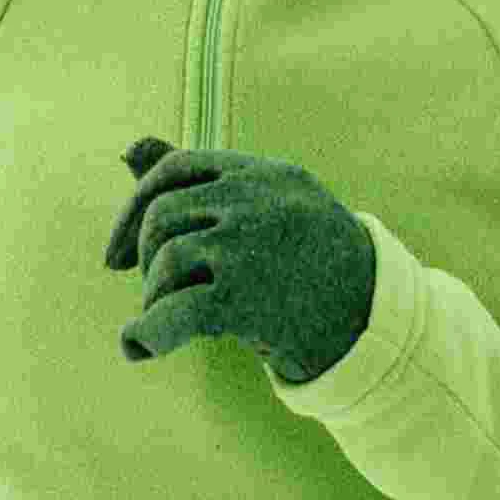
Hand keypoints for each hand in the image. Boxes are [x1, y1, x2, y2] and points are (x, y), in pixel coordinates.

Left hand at [102, 136, 376, 383]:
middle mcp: (255, 201)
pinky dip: (148, 333)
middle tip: (152, 293)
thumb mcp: (268, 205)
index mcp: (263, 173)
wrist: (380, 324)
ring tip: (166, 320)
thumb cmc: (316, 262)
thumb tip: (127, 150)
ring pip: (167, 260)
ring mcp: (249, 246)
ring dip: (153, 297)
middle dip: (143, 256)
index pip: (177, 167)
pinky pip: (176, 312)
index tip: (119, 252)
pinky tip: (137, 348)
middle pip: (163, 214)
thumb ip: (200, 180)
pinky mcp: (245, 298)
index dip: (136, 205)